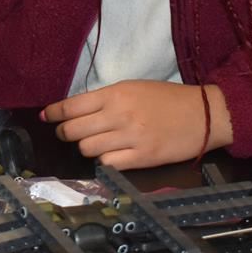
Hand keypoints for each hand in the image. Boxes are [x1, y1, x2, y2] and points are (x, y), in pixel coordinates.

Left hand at [41, 81, 231, 169]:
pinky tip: (109, 155)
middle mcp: (119, 116)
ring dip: (85, 148)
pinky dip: (103, 161)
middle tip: (67, 133)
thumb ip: (106, 99)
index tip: (47, 117)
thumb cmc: (168, 99)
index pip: (72, 106)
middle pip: (74, 131)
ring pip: (88, 149)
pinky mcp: (142, 159)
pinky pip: (108, 164)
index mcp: (116, 94)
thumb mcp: (134, 88)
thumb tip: (75, 110)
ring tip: (91, 144)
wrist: (204, 115)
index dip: (55, 113)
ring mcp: (130, 139)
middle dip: (65, 133)